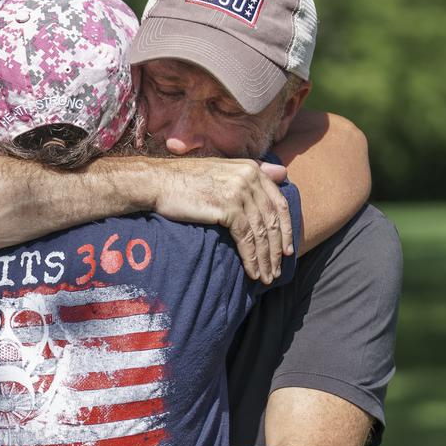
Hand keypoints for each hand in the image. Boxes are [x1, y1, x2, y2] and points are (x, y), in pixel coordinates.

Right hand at [151, 157, 292, 282]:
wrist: (158, 181)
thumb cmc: (186, 179)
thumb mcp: (223, 170)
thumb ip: (253, 172)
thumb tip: (282, 172)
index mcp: (252, 168)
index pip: (279, 203)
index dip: (286, 229)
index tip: (287, 250)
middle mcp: (249, 177)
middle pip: (272, 220)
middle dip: (276, 249)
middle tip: (277, 270)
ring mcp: (239, 191)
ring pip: (261, 232)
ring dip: (265, 259)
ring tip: (266, 277)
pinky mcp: (227, 207)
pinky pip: (246, 239)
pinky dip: (251, 258)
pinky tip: (252, 272)